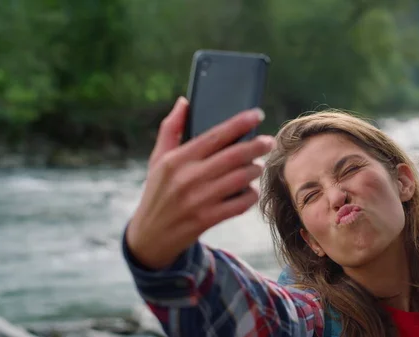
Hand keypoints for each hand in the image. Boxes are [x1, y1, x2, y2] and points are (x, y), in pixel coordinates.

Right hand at [126, 97, 273, 269]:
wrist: (150, 236)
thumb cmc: (157, 192)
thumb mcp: (158, 160)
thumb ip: (171, 129)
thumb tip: (184, 102)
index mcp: (177, 160)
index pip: (215, 135)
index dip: (239, 123)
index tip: (257, 114)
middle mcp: (188, 178)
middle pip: (233, 156)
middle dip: (257, 146)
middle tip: (269, 141)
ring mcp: (199, 200)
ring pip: (240, 179)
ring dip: (254, 171)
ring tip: (256, 166)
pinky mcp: (207, 219)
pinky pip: (240, 204)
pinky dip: (250, 195)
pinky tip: (249, 190)